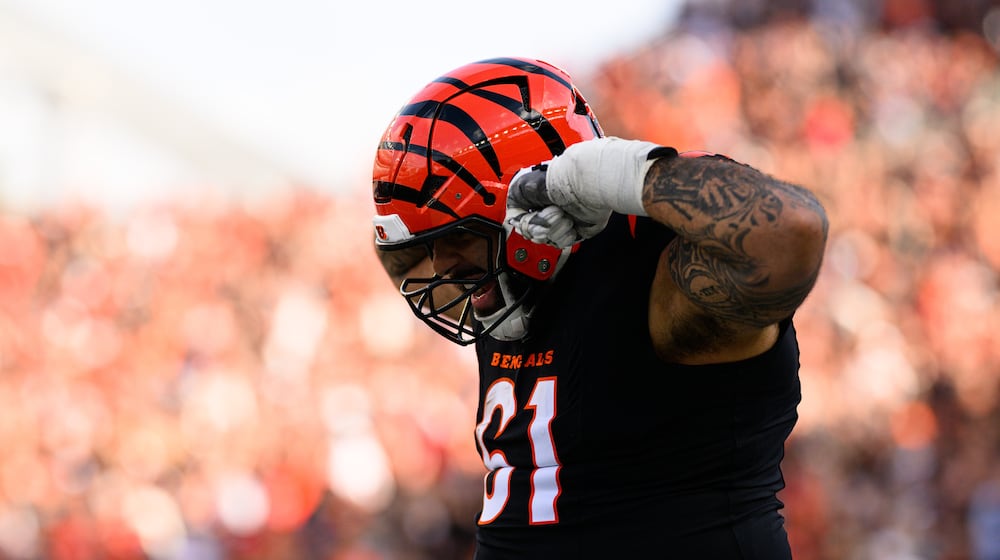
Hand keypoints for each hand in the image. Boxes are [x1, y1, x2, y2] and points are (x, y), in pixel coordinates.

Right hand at [506, 138, 674, 245]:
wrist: (590, 184)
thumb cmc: (564, 179)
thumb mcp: (525, 186)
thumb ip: (513, 199)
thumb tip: (510, 214)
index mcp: (535, 195)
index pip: (518, 218)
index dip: (523, 221)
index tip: (526, 217)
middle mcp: (548, 206)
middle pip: (531, 232)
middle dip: (540, 225)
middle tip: (552, 212)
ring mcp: (562, 218)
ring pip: (546, 239)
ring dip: (553, 228)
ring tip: (563, 214)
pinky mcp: (577, 229)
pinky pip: (562, 243)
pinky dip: (564, 235)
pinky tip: (570, 222)